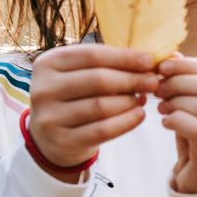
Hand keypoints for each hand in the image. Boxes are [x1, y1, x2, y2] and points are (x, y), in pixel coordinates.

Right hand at [27, 44, 158, 180]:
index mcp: (47, 63)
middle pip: (98, 79)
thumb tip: (146, 60)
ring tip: (144, 98)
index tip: (149, 61)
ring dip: (130, 101)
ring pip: (101, 106)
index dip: (124, 57)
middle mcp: (43, 89)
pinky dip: (126, 122)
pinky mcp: (62, 141)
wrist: (51, 137)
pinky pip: (102, 130)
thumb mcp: (78, 75)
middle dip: (131, 79)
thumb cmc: (72, 97)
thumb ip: (105, 64)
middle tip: (153, 81)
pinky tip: (139, 115)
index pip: (92, 55)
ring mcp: (50, 117)